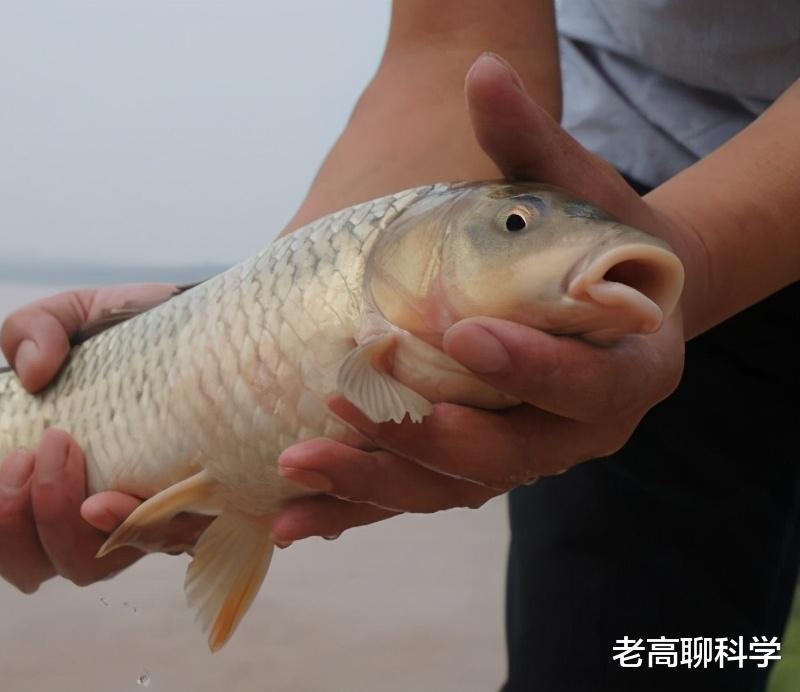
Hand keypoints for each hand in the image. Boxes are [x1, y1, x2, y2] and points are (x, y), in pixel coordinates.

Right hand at [0, 284, 206, 591]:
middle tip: (23, 453)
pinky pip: (156, 546)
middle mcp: (74, 505)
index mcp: (29, 464)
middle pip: (24, 561)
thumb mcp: (75, 314)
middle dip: (5, 520)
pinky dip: (131, 524)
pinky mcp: (191, 517)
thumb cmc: (142, 333)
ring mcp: (130, 520)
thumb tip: (29, 372)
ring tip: (68, 450)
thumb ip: (34, 329)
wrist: (233, 333)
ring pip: (81, 565)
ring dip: (60, 518)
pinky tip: (122, 492)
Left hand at [272, 53, 699, 542]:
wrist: (603, 304)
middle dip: (425, 436)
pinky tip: (291, 520)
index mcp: (626, 370)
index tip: (465, 335)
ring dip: (371, 482)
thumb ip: (529, 143)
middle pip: (505, 457)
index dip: (530, 368)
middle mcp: (576, 433)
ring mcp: (520, 460)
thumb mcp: (575, 192)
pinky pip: (411, 499)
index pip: (584, 383)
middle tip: (352, 404)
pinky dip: (353, 510)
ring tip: (297, 465)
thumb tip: (482, 70)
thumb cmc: (593, 241)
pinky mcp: (469, 472)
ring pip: (448, 489)